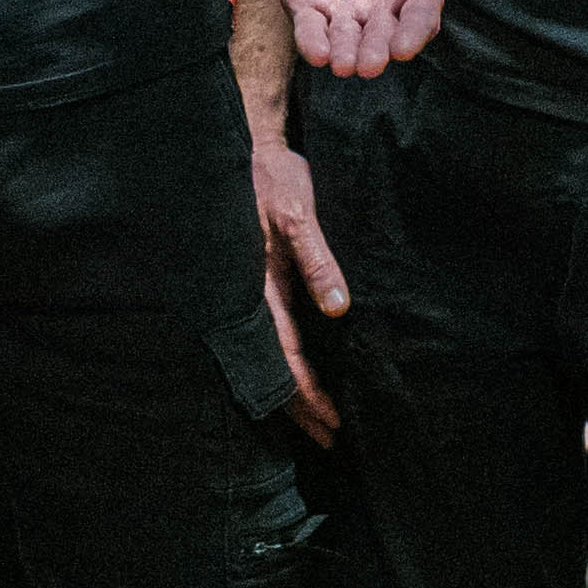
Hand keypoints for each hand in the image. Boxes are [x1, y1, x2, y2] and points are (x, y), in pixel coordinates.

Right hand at [250, 127, 346, 445]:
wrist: (248, 148)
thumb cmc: (273, 178)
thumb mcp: (298, 215)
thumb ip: (317, 260)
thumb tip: (338, 308)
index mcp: (257, 287)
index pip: (283, 355)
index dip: (306, 393)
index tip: (330, 421)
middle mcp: (249, 297)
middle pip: (272, 367)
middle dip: (299, 407)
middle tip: (329, 440)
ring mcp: (250, 293)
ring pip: (268, 355)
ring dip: (292, 390)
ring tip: (316, 422)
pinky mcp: (257, 284)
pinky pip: (270, 335)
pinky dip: (286, 363)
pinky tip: (300, 373)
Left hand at [285, 0, 552, 76]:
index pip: (419, 17)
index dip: (413, 31)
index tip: (406, 47)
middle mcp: (382, 10)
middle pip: (380, 36)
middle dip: (375, 50)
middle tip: (371, 64)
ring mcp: (345, 9)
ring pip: (346, 39)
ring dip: (344, 52)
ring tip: (343, 64)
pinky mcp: (310, 3)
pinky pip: (311, 28)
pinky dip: (312, 40)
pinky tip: (314, 52)